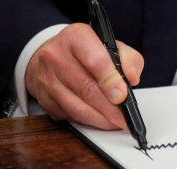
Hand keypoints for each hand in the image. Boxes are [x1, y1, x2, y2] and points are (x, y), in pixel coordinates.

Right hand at [25, 23, 143, 129]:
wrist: (50, 55)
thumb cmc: (83, 51)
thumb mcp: (109, 45)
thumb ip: (128, 58)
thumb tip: (132, 78)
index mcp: (76, 37)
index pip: (95, 61)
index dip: (111, 81)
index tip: (123, 97)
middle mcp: (56, 56)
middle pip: (87, 89)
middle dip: (110, 108)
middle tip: (124, 118)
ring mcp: (47, 79)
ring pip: (77, 108)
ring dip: (100, 119)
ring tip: (115, 123)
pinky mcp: (44, 99)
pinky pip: (69, 116)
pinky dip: (88, 121)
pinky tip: (99, 120)